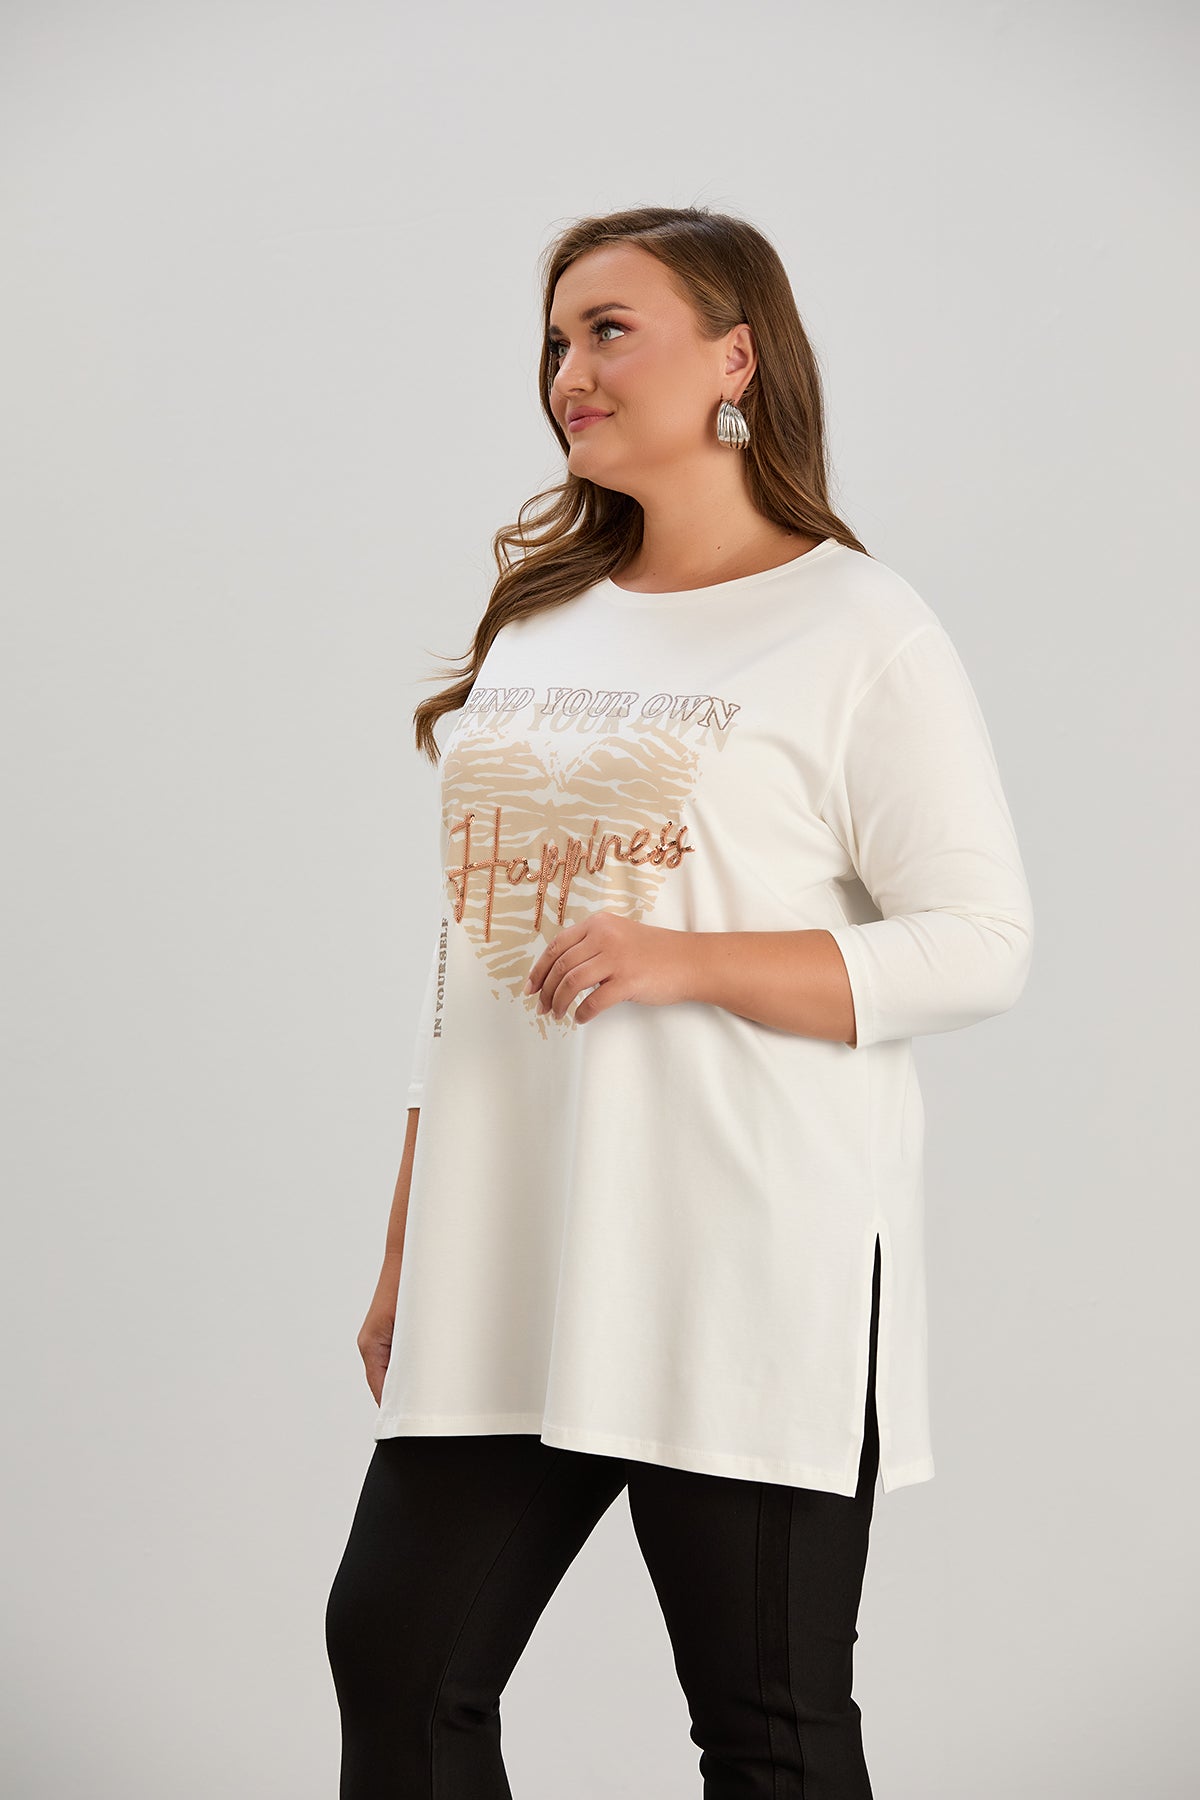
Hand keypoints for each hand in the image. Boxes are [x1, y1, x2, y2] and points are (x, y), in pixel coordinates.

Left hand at [521, 909, 692, 1024]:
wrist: (691, 961)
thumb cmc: (655, 953)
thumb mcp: (620, 936)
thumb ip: (592, 946)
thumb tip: (559, 971)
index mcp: (599, 924)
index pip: (557, 946)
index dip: (538, 969)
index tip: (530, 987)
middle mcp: (605, 937)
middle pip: (561, 966)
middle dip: (545, 990)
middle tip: (540, 1007)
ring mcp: (617, 958)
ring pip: (571, 983)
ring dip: (558, 1003)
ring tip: (557, 1015)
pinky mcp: (629, 981)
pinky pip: (593, 1001)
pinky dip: (582, 1014)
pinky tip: (581, 1019)